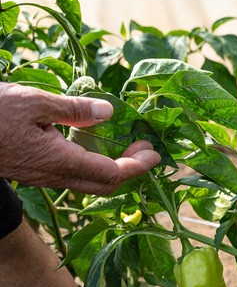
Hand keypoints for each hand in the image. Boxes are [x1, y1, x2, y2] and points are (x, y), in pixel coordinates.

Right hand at [0, 83, 159, 193]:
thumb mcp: (34, 101)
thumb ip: (74, 109)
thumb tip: (108, 112)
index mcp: (60, 161)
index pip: (112, 174)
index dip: (138, 166)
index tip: (155, 154)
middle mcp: (54, 175)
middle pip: (104, 185)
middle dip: (130, 170)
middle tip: (144, 149)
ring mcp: (42, 175)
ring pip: (87, 181)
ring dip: (111, 167)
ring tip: (125, 144)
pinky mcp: (31, 169)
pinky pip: (70, 173)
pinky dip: (91, 163)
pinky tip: (92, 142)